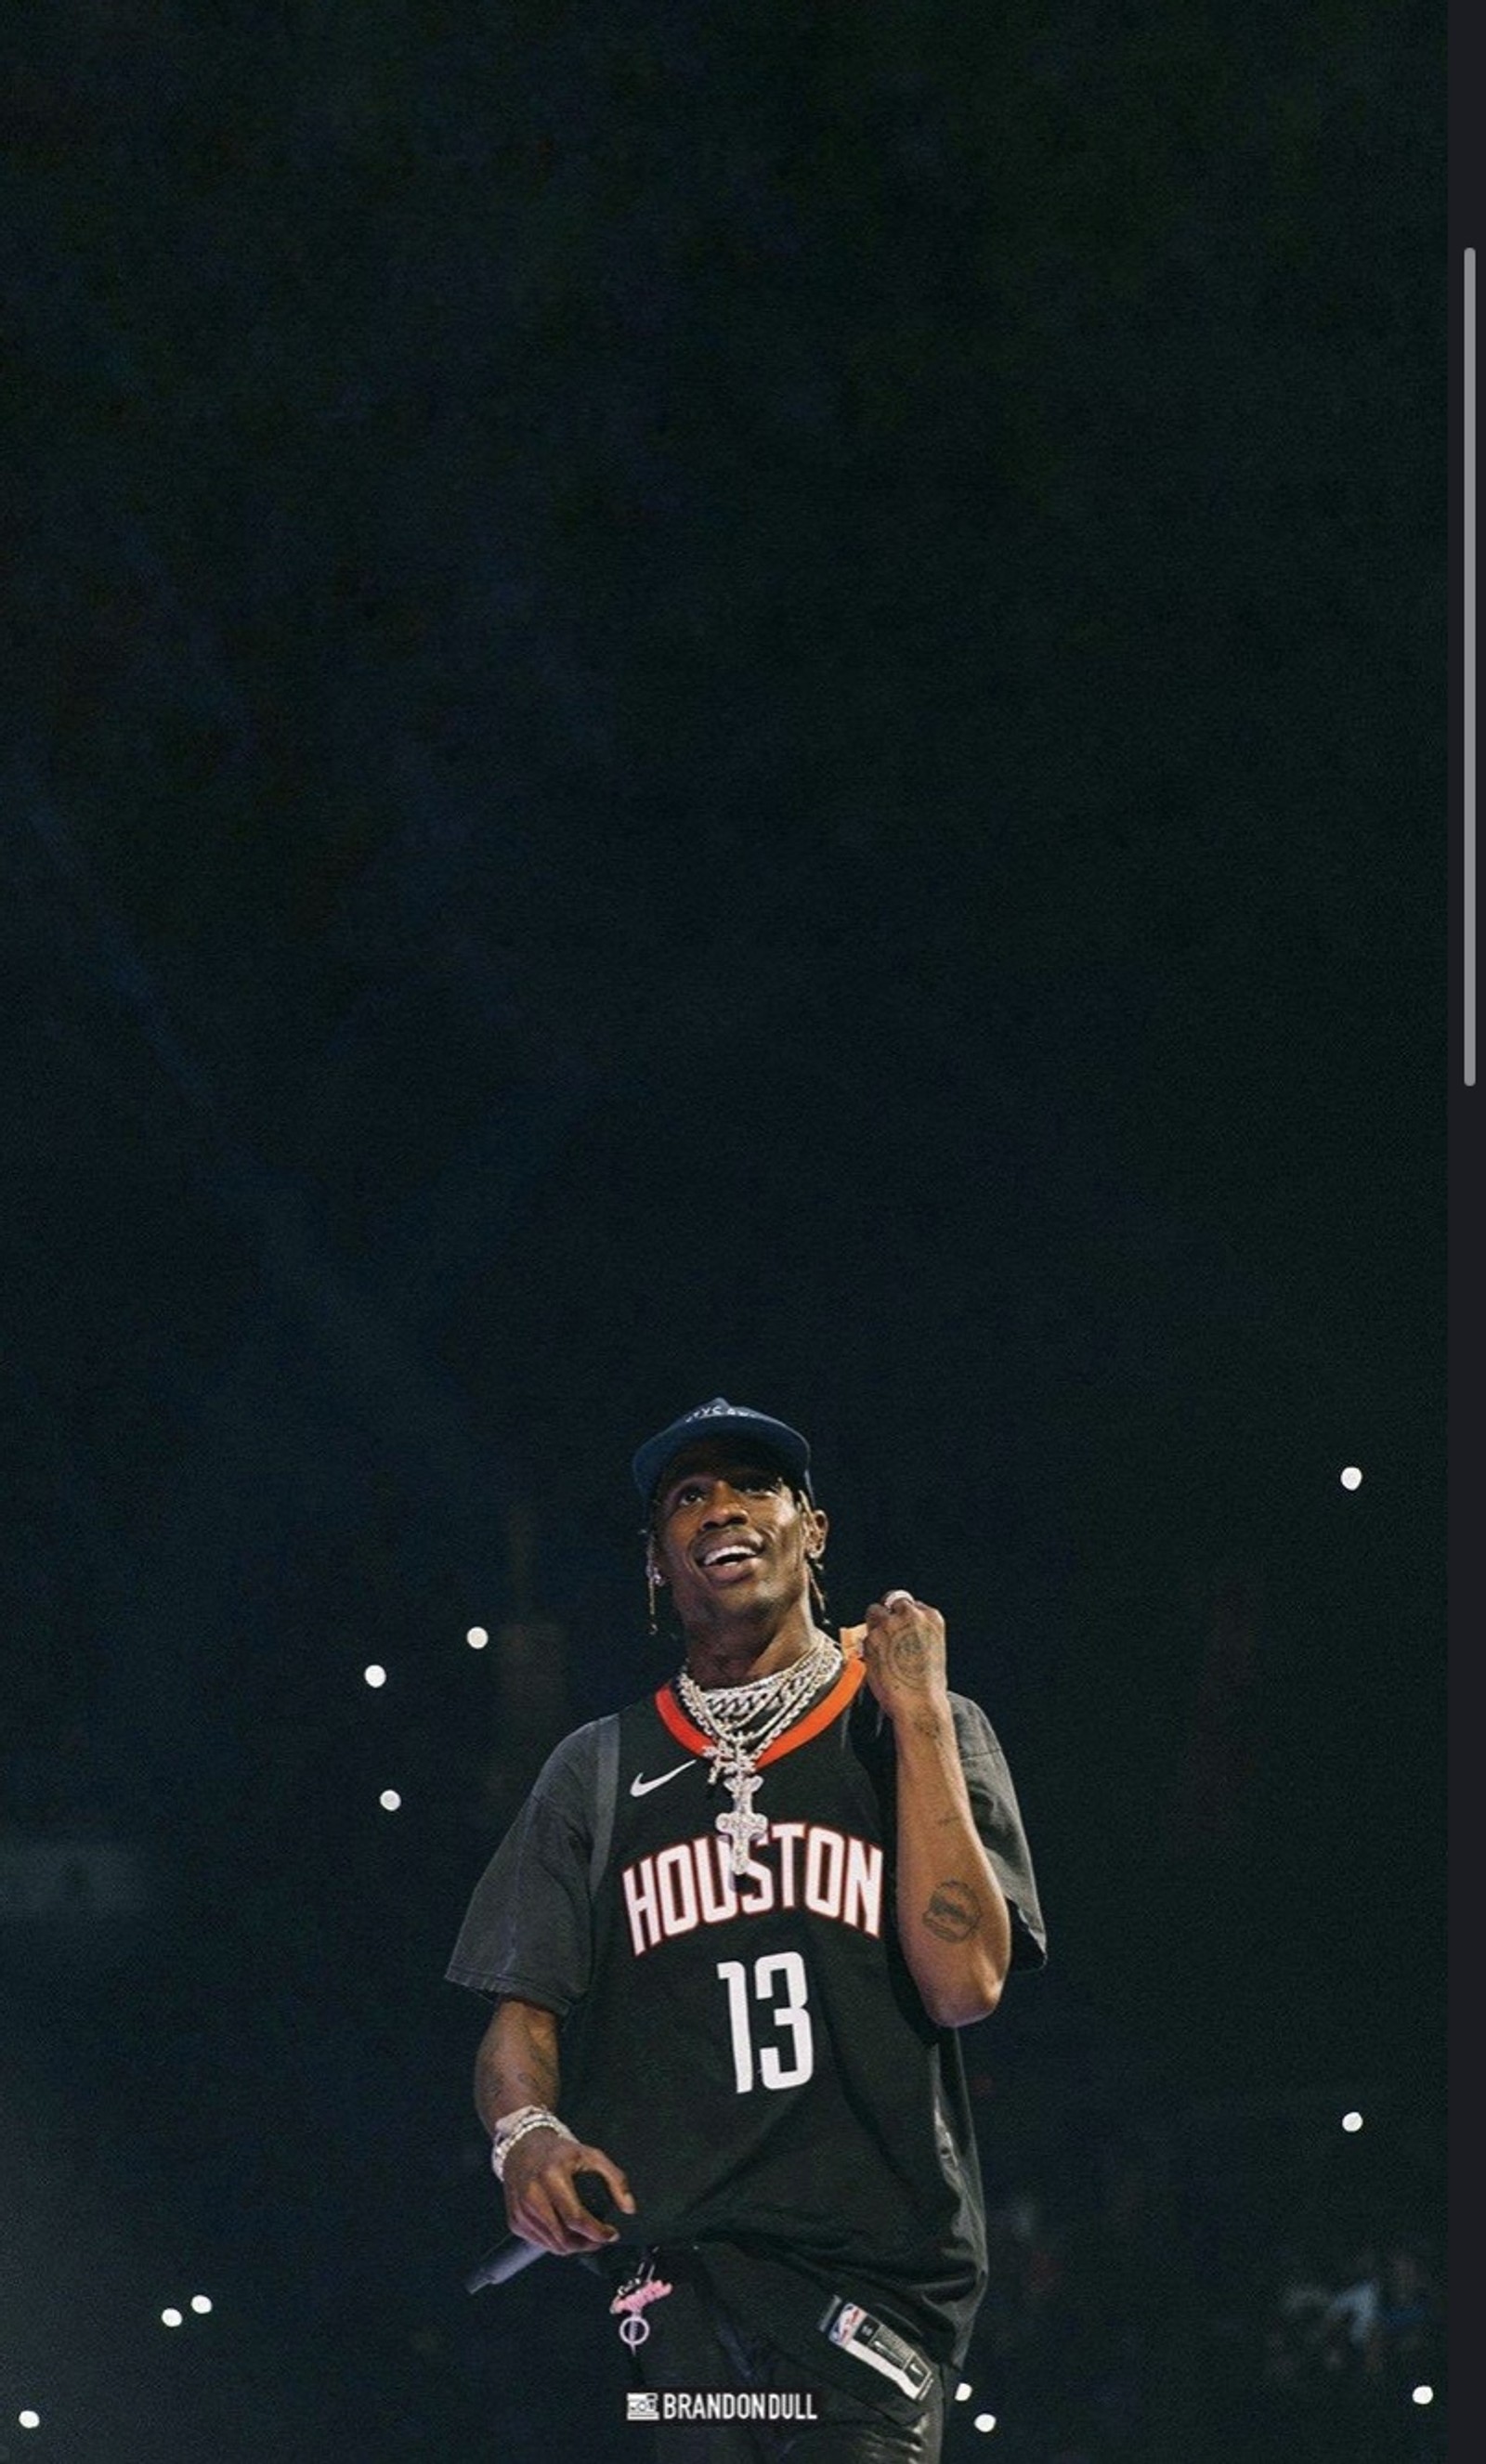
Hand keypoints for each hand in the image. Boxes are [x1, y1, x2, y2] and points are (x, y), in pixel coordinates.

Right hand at [503, 2128, 636, 2255]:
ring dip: (573, 2246)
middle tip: (600, 2238)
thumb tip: (629, 2208)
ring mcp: (521, 2211)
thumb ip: (615, 2179)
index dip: (597, 2232)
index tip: (611, 2234)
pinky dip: (557, 2243)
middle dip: (587, 2244)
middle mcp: (533, 2196)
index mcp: (552, 2177)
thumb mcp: (591, 2155)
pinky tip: (566, 2230)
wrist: (522, 2147)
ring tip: (585, 2235)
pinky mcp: (514, 2221)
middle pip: (564, 2238)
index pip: (576, 2218)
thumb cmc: (558, 2153)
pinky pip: (541, 2243)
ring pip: (553, 2245)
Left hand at [861, 1590, 949, 1723]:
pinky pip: (864, 1637)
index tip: (900, 1627)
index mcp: (931, 1617)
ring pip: (873, 1613)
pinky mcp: (872, 1638)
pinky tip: (877, 1663)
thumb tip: (900, 1631)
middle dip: (887, 1613)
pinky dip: (867, 1647)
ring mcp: (889, 1625)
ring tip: (880, 1648)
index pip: (911, 1603)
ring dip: (874, 1626)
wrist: (919, 1704)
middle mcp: (910, 1615)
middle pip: (891, 1600)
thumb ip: (917, 1633)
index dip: (902, 1616)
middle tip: (885, 1631)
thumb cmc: (928, 1685)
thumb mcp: (932, 1649)